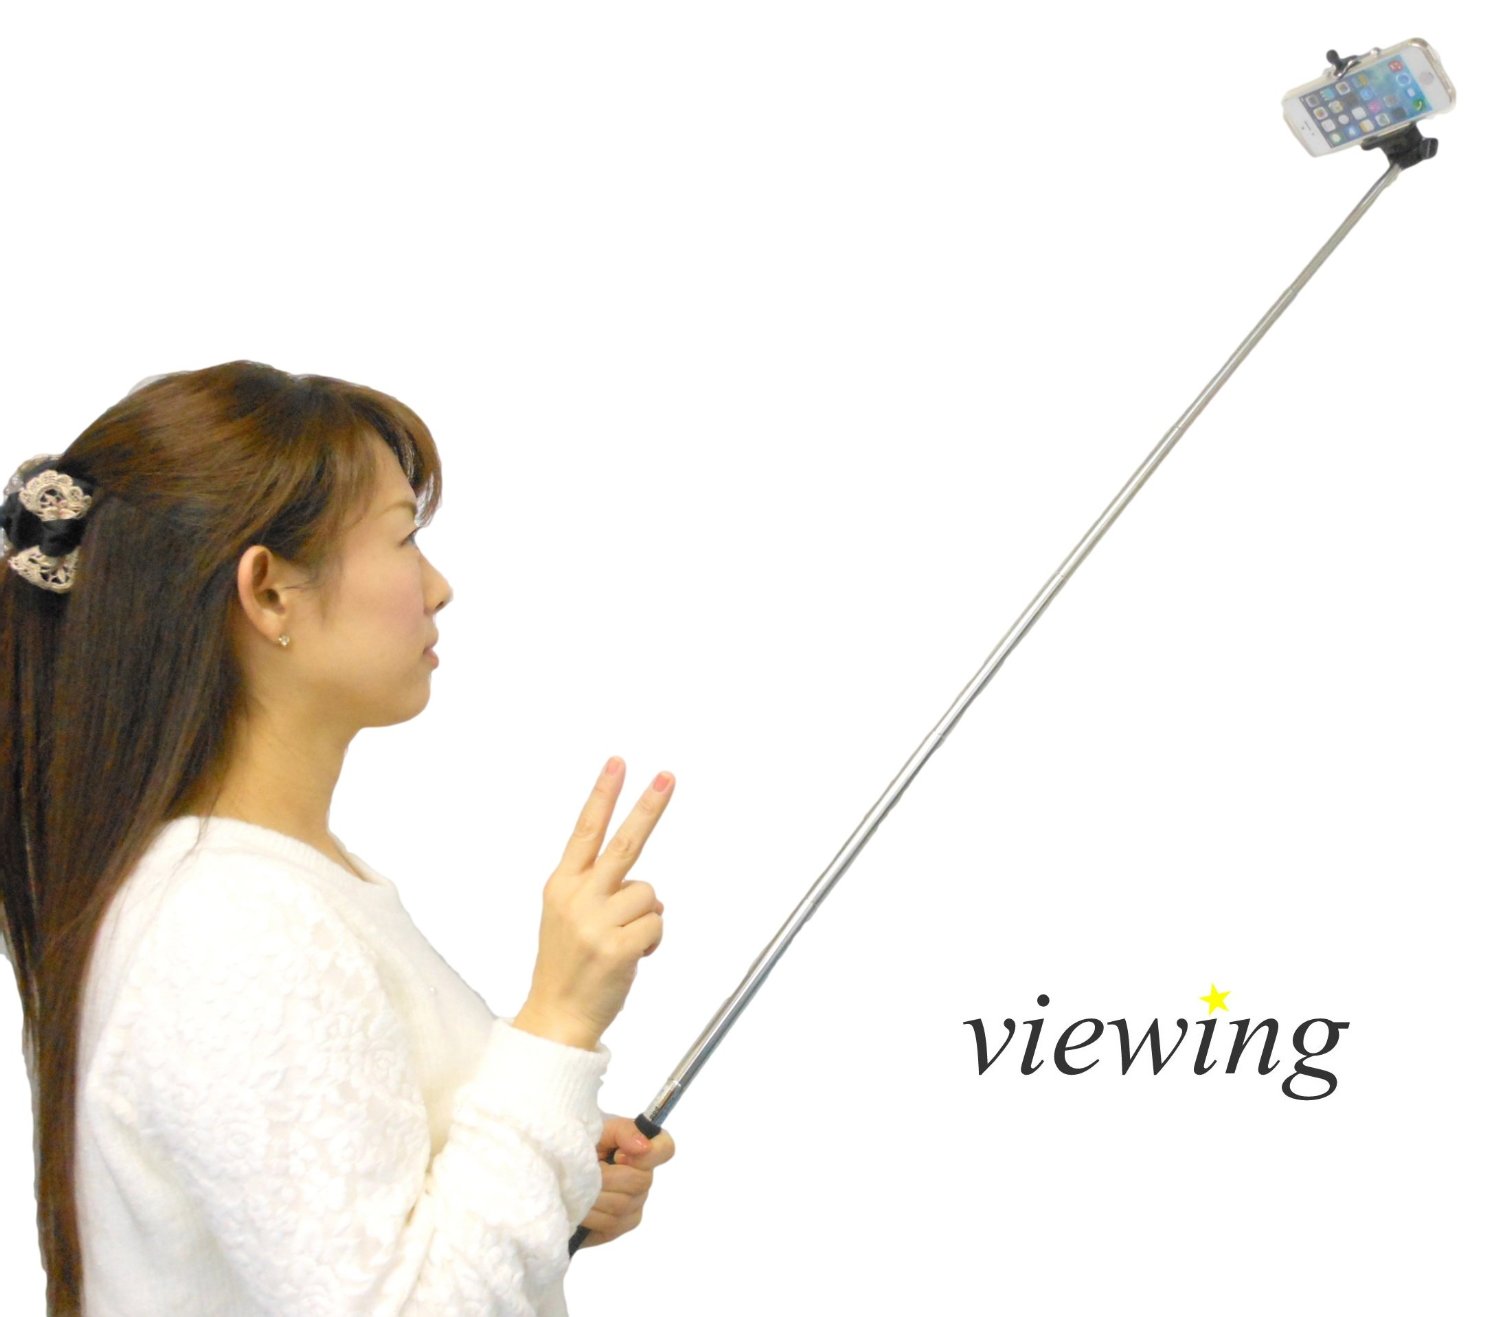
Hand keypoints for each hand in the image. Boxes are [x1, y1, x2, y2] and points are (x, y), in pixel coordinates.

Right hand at [514, 758, 673, 1050]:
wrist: (555, 1018)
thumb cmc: (569, 966)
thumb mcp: (569, 917)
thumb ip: (601, 892)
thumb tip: (650, 891)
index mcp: (561, 885)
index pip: (585, 830)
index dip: (603, 795)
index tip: (618, 762)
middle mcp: (577, 897)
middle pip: (625, 843)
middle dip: (649, 807)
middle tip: (668, 776)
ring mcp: (596, 922)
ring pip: (650, 894)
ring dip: (647, 919)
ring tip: (621, 944)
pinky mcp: (618, 947)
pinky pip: (657, 925)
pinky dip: (652, 942)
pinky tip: (630, 959)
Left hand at [576, 1115, 676, 1247]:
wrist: (555, 1168)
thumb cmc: (580, 1144)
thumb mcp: (599, 1128)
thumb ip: (624, 1131)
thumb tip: (643, 1146)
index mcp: (643, 1148)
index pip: (665, 1149)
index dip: (647, 1154)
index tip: (618, 1155)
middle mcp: (645, 1179)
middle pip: (639, 1182)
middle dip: (607, 1176)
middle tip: (585, 1170)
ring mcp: (634, 1206)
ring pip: (622, 1205)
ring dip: (594, 1195)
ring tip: (576, 1185)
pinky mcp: (618, 1228)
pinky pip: (609, 1224)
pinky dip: (589, 1213)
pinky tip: (578, 1203)